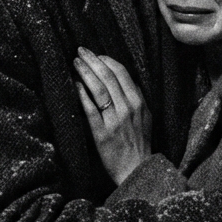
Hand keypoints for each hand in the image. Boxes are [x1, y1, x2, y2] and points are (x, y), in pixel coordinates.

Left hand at [75, 48, 151, 184]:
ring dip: (85, 72)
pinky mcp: (102, 134)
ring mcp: (115, 121)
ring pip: (99, 90)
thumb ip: (136, 98)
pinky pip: (90, 110)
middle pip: (108, 77)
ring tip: (75, 62)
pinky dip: (82, 94)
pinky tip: (75, 84)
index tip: (96, 54)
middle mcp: (128, 109)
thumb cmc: (140, 144)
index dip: (107, 60)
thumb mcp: (145, 117)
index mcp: (139, 103)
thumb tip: (122, 78)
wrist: (137, 171)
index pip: (122, 73)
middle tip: (81, 51)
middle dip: (93, 60)